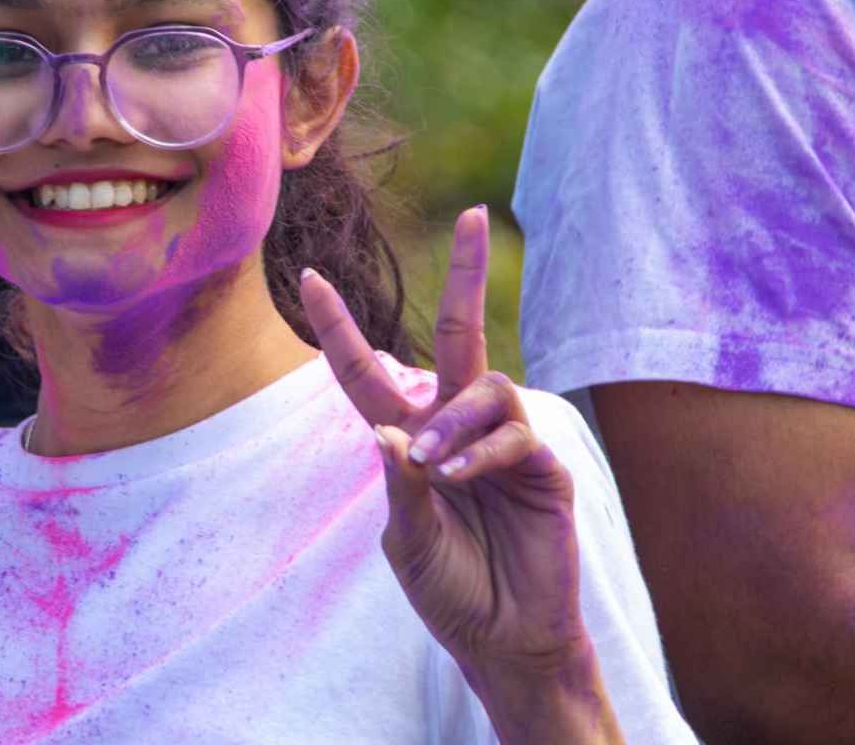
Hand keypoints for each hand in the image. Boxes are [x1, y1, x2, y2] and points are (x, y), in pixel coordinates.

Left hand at [298, 206, 586, 675]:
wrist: (505, 640)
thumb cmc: (451, 590)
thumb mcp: (405, 541)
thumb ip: (397, 487)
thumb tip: (386, 430)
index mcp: (411, 439)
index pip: (368, 372)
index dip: (339, 328)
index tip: (309, 278)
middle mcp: (458, 426)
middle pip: (461, 332)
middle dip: (469, 274)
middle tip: (477, 214)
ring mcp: (505, 442)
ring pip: (487, 385)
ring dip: (455, 421)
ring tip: (437, 469)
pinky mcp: (545, 468)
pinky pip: (516, 432)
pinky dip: (482, 451)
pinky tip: (461, 479)